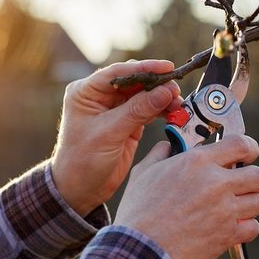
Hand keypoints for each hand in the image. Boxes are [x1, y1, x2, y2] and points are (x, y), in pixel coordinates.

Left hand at [51, 60, 183, 215]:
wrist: (80, 190)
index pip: (119, 73)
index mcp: (86, 92)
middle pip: (135, 81)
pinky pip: (149, 110)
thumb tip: (164, 92)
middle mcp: (101, 97)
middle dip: (157, 84)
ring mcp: (116, 110)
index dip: (144, 68)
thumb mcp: (109, 133)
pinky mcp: (128, 123)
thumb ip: (137, 111)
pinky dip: (162, 110)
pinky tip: (174, 112)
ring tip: (178, 104)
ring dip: (162, 98)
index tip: (167, 68)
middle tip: (176, 90)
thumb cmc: (82, 161)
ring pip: (145, 95)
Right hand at [114, 136, 258, 258]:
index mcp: (197, 162)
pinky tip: (228, 228)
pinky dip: (244, 228)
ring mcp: (225, 210)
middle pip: (258, 175)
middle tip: (236, 186)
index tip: (246, 156)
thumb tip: (169, 145)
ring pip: (257, 202)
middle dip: (249, 180)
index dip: (249, 149)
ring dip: (246, 205)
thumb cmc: (138, 211)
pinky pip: (253, 227)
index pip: (242, 144)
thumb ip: (160, 154)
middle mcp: (216, 183)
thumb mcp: (143, 172)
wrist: (140, 249)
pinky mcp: (228, 235)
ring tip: (229, 209)